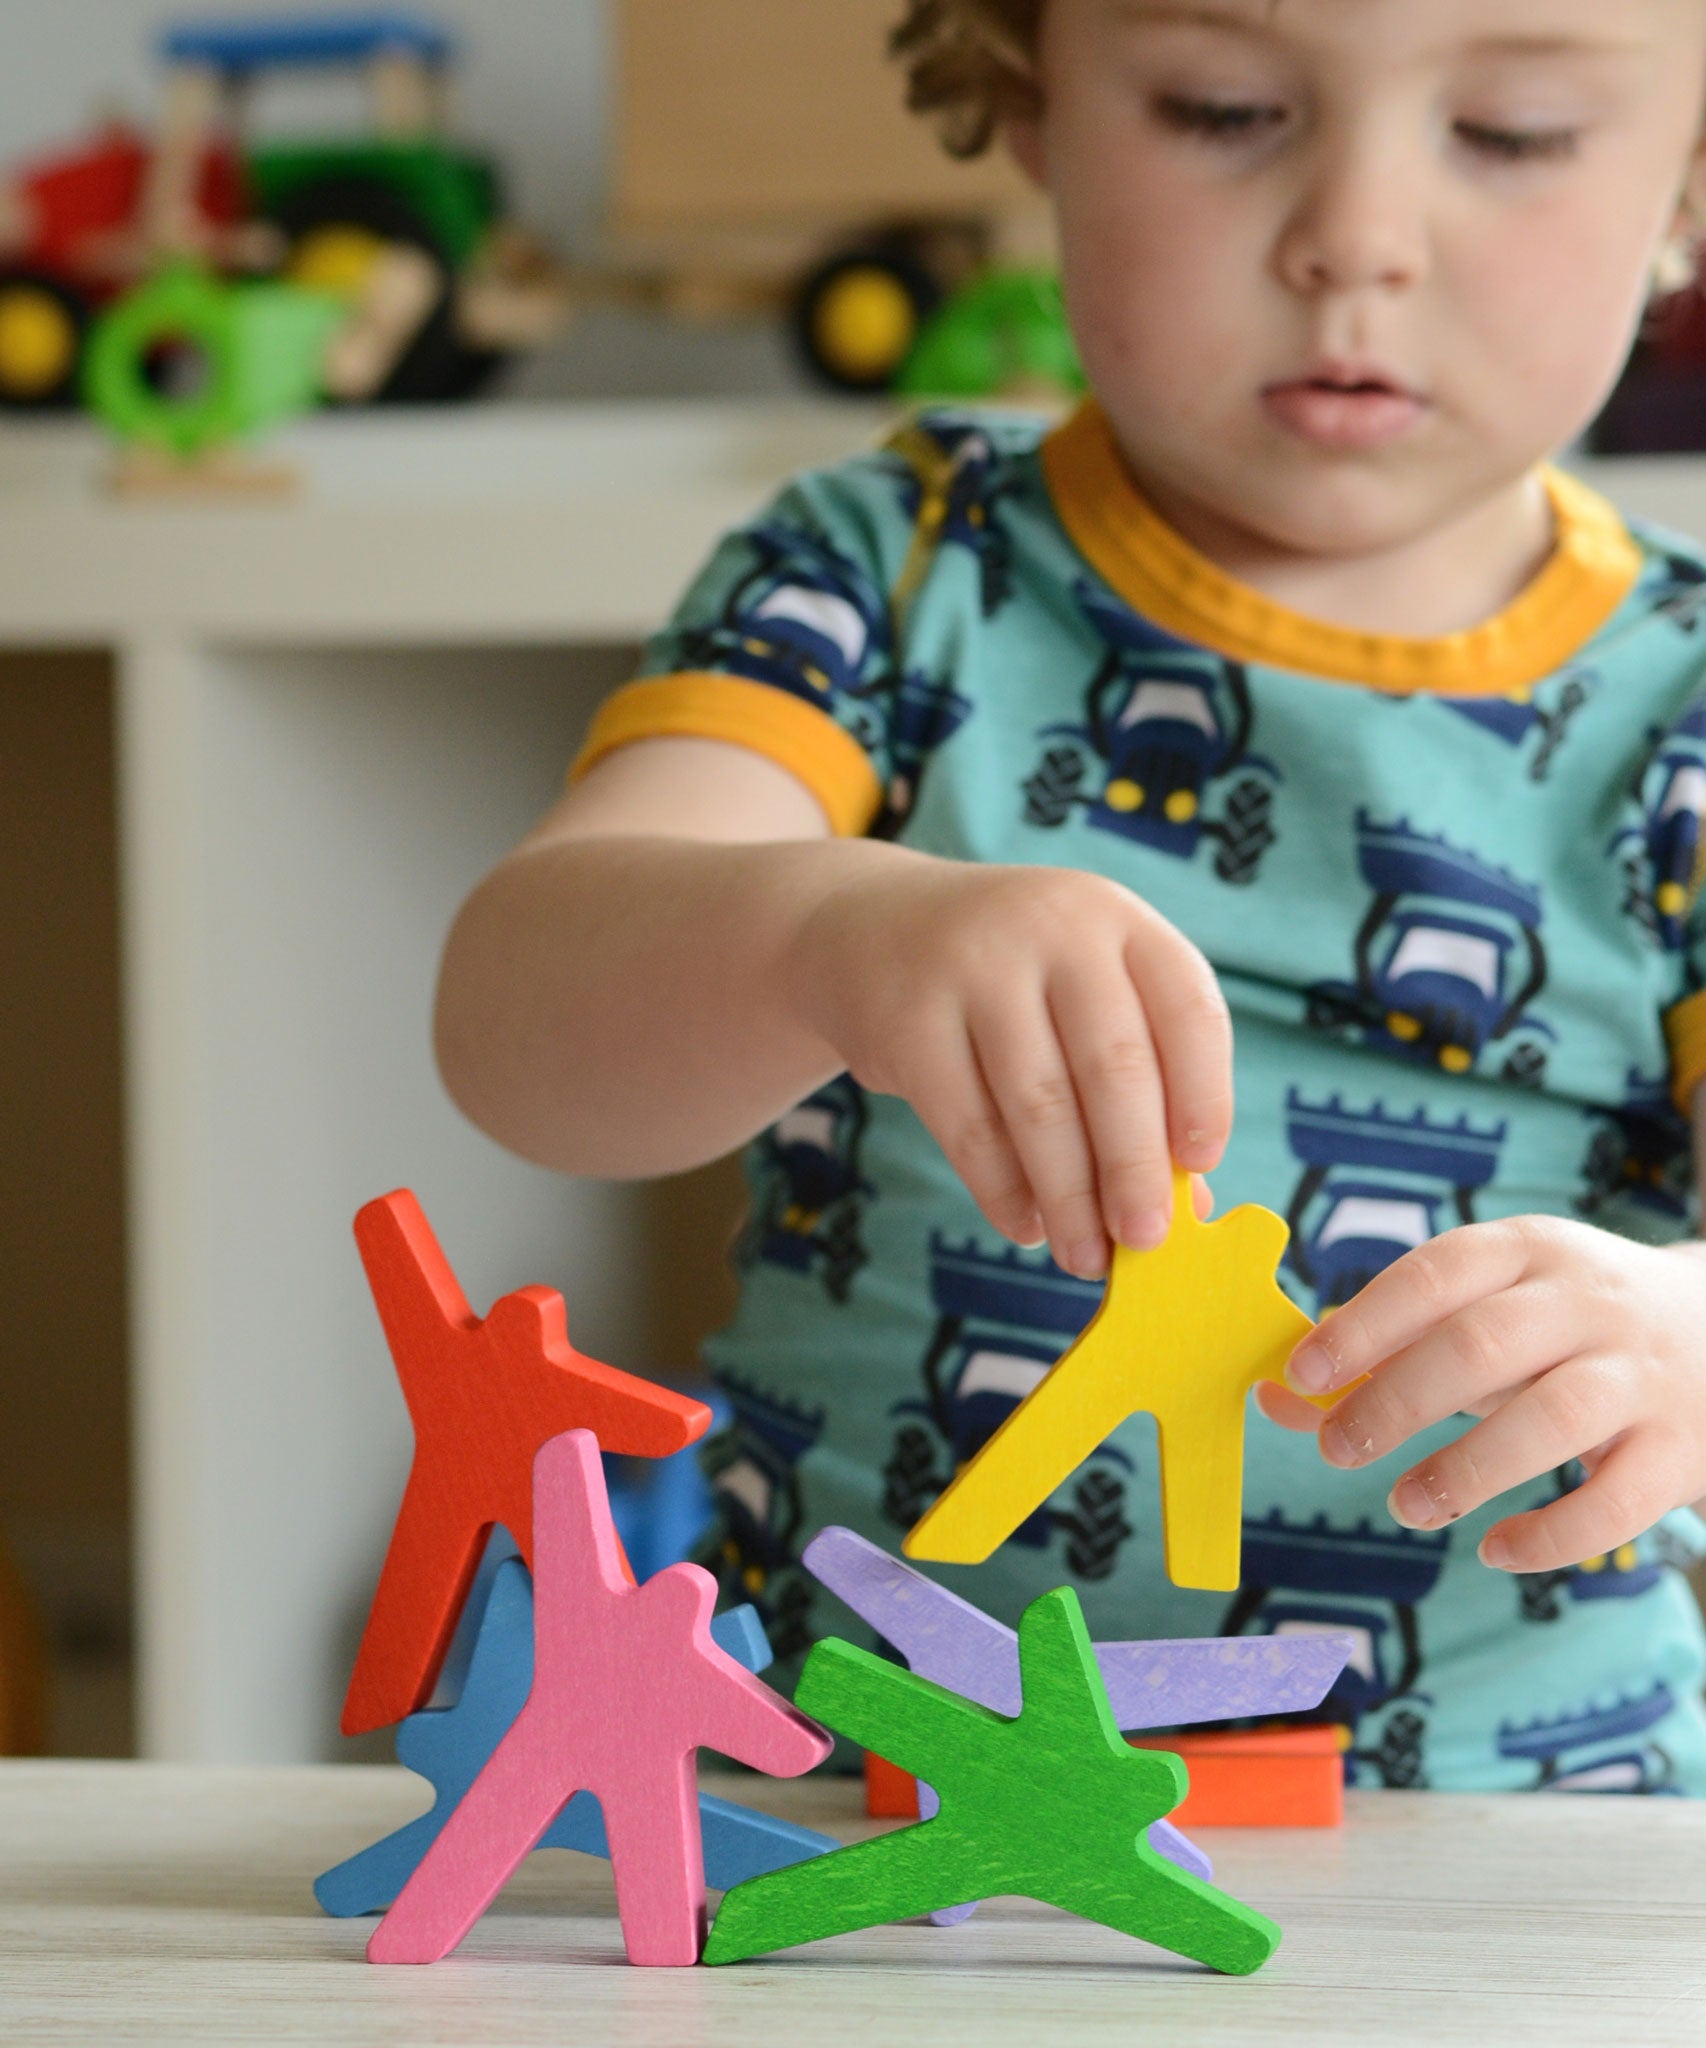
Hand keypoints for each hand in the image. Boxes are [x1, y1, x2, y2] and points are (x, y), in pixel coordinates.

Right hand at [781, 851, 1228, 1277]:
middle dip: (1135, 1168)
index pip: (1188, 1009)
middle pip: (1113, 1067)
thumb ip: (1140, 1079)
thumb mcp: (1081, 994)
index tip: (1201, 1166)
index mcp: (1117, 919)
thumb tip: (1187, 1206)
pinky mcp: (910, 1022)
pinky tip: (1025, 1226)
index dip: (1206, 1094)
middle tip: (1146, 1239)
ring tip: (1085, 1255)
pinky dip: (1003, 1191)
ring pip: (1039, 1106)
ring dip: (1069, 1197)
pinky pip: (970, 1127)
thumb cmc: (1009, 979)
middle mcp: (1051, 929)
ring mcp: (974, 969)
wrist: (869, 929)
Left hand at [1255, 1216, 1705, 1572]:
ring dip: (1465, 1469)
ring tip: (1404, 1504)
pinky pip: (1616, 1502)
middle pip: (1482, 1345)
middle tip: (1337, 1448)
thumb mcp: (1485, 1310)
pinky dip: (1550, 1535)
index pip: (1435, 1274)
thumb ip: (1386, 1349)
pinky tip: (1495, 1551)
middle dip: (1396, 1401)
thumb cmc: (1561, 1328)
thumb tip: (1277, 1395)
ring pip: (1551, 1420)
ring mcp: (1641, 1376)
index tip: (1302, 1373)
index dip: (1362, 1324)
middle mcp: (1588, 1304)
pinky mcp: (1681, 1452)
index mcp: (1527, 1252)